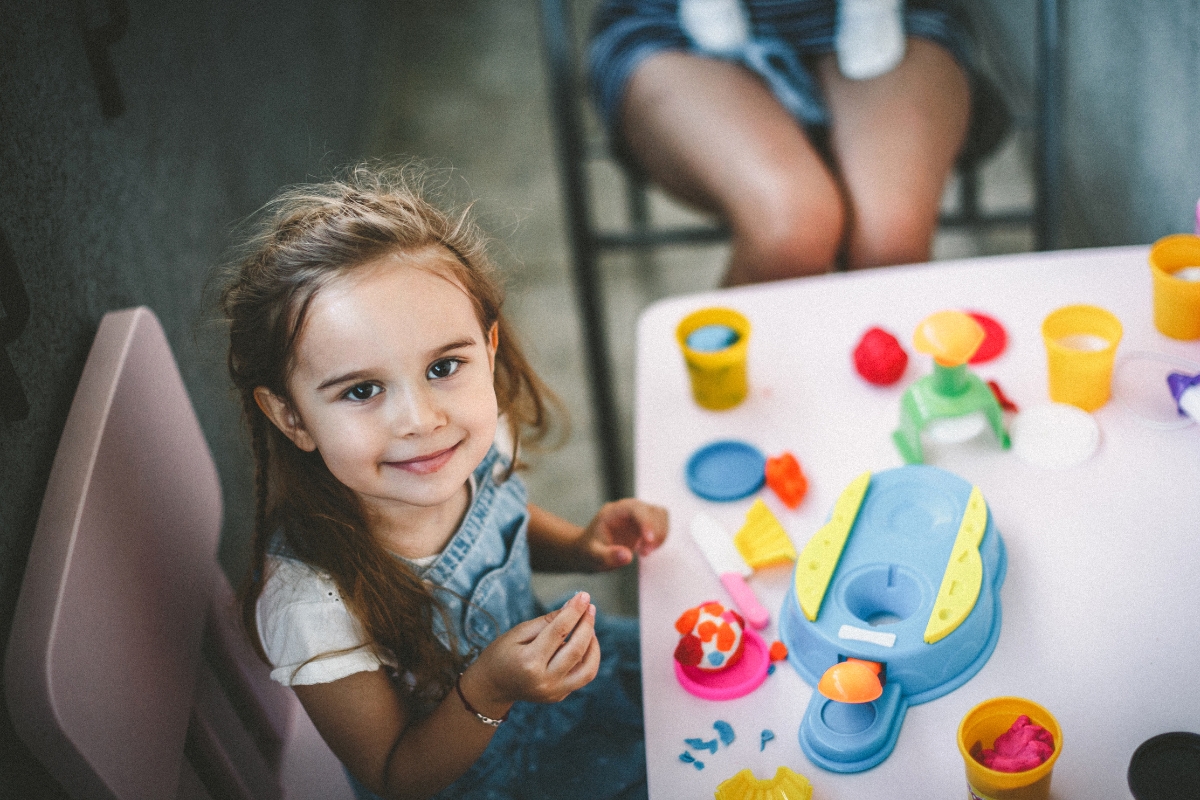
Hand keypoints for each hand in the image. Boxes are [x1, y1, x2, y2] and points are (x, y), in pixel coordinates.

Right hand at [460, 592, 600, 714]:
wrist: (492, 687)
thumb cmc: (501, 654)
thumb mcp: (518, 632)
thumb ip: (547, 621)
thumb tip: (572, 606)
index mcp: (529, 661)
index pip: (559, 631)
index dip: (574, 611)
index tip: (584, 595)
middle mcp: (544, 680)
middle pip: (576, 649)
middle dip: (586, 624)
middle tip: (590, 606)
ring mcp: (553, 692)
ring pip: (588, 668)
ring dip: (593, 644)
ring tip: (589, 626)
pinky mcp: (559, 696)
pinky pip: (583, 677)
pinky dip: (588, 658)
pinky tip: (584, 643)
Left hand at [581, 498, 668, 570]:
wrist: (588, 551)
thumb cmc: (589, 551)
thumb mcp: (592, 556)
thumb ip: (607, 556)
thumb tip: (627, 556)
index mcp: (613, 512)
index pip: (635, 508)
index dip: (646, 522)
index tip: (649, 540)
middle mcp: (627, 509)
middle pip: (652, 510)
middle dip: (655, 532)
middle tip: (645, 553)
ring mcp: (637, 515)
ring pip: (661, 515)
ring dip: (660, 534)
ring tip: (645, 552)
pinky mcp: (645, 523)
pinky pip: (661, 524)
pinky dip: (660, 537)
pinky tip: (646, 550)